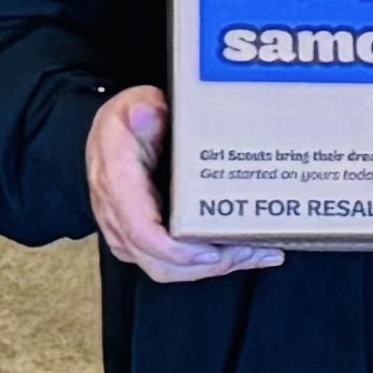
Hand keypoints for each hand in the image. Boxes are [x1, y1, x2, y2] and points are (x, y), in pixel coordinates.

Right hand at [85, 86, 280, 279]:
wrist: (114, 132)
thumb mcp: (134, 104)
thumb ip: (142, 110)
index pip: (141, 232)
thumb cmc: (128, 120)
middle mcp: (118, 215)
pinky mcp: (141, 239)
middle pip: (160, 261)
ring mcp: (127, 231)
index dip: (176, 250)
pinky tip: (242, 253)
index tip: (210, 252)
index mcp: (117, 183)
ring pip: (168, 268)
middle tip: (253, 250)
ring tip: (258, 253)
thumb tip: (147, 113)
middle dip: (209, 264)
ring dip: (215, 266)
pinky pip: (171, 263)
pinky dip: (207, 263)